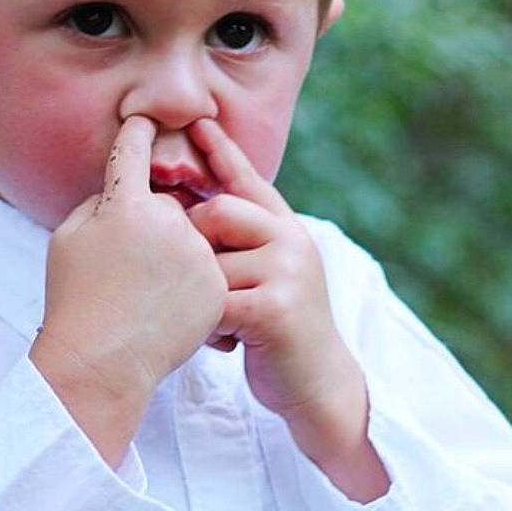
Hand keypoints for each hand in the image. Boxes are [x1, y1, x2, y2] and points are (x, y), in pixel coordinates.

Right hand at [30, 116, 226, 464]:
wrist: (102, 362)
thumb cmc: (75, 300)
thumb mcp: (68, 239)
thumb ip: (99, 203)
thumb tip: (122, 189)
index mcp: (125, 203)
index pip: (134, 150)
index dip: (139, 132)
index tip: (146, 120)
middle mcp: (168, 221)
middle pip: (165, 203)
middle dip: (150, 224)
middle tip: (126, 268)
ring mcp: (197, 253)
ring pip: (190, 238)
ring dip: (173, 256)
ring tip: (143, 296)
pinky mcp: (217, 285)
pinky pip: (206, 270)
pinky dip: (190, 285)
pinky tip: (164, 310)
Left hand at [186, 118, 389, 501]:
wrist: (319, 387)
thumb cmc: (281, 332)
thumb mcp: (267, 276)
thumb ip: (242, 243)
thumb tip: (193, 211)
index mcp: (286, 227)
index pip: (247, 179)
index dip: (219, 151)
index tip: (194, 122)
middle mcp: (292, 239)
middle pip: (215, 214)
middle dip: (192, 248)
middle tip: (198, 285)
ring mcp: (288, 271)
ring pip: (210, 264)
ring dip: (202, 300)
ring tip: (220, 326)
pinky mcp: (276, 308)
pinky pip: (215, 302)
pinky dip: (209, 328)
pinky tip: (225, 343)